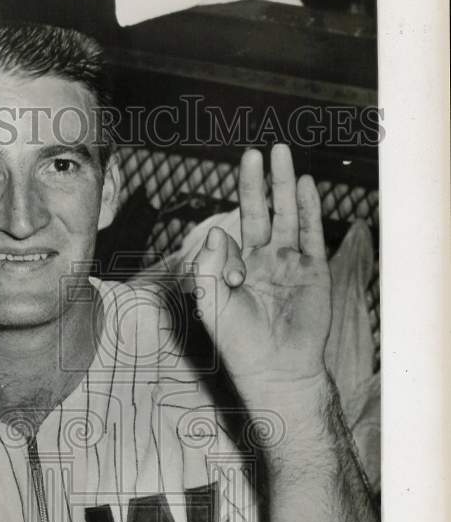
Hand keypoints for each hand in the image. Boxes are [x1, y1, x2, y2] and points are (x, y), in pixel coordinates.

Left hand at [191, 143, 331, 401]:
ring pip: (287, 216)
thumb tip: (217, 230)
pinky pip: (312, 233)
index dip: (225, 244)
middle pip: (259, 213)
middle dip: (257, 183)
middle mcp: (263, 262)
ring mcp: (289, 264)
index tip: (232, 275)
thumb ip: (208, 268)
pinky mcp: (313, 270)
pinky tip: (305, 184)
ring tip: (281, 153)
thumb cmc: (239, 343)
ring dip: (283, 186)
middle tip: (255, 152)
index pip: (230, 236)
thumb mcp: (212, 305)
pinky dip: (309, 208)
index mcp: (235, 269)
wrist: (276, 368)